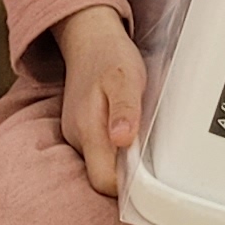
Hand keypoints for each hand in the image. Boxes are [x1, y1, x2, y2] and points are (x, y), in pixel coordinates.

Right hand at [52, 2, 143, 194]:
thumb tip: (123, 139)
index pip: (103, 181)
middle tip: (148, 158)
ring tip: (139, 140)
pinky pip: (99, 152)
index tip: (146, 176)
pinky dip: (114, 150)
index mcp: (88, 129)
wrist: (89, 37)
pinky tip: (127, 133)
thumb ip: (125, 109)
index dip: (125, 187)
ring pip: (100, 166)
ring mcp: (76, 134)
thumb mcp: (126, 77)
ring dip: (121, 161)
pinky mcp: (81, 130)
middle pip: (101, 178)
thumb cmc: (111, 56)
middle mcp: (77, 137)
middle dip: (125, 177)